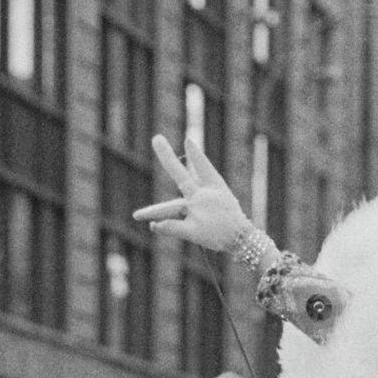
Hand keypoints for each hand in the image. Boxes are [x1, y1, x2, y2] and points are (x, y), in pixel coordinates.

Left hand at [133, 134, 256, 252]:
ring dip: (152, 211)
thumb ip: (201, 169)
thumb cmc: (228, 213)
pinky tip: (153, 226)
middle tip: (156, 139)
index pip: (203, 167)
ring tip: (136, 215)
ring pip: (171, 208)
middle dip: (168, 158)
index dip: (196, 155)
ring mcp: (198, 214)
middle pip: (182, 175)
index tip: (188, 140)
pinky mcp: (194, 231)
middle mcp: (203, 198)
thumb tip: (188, 143)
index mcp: (214, 187)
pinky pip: (175, 228)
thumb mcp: (218, 189)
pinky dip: (164, 228)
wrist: (242, 238)